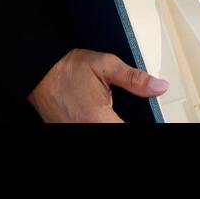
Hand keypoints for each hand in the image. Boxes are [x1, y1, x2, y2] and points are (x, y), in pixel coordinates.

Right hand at [28, 48, 167, 121]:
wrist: (40, 72)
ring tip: (112, 112)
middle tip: (121, 110)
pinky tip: (102, 116)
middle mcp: (84, 129)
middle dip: (121, 122)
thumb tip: (159, 87)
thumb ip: (134, 79)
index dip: (140, 124)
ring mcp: (74, 132)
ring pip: (103, 132)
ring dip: (112, 123)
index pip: (126, 130)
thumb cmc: (70, 68)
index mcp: (98, 117)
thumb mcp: (107, 65)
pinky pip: (90, 130)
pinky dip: (100, 123)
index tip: (147, 118)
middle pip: (114, 132)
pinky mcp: (67, 132)